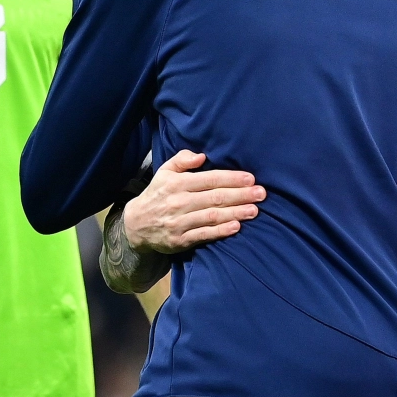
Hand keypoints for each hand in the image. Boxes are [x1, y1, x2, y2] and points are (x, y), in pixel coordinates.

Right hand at [123, 150, 264, 253]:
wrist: (135, 225)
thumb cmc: (158, 194)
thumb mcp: (164, 171)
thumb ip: (182, 159)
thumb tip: (201, 155)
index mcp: (177, 183)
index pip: (209, 179)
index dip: (232, 179)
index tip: (251, 178)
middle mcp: (179, 202)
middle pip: (215, 197)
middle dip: (241, 195)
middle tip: (261, 193)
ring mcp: (180, 222)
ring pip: (212, 216)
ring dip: (235, 213)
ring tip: (254, 210)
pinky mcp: (180, 240)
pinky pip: (204, 235)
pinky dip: (220, 231)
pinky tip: (236, 227)